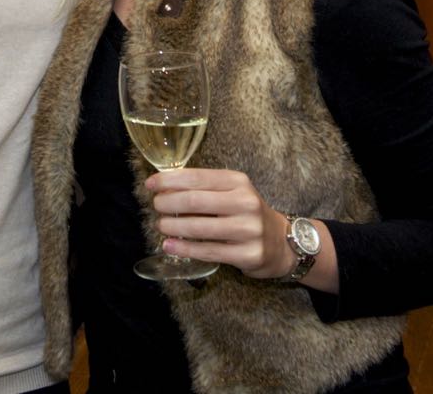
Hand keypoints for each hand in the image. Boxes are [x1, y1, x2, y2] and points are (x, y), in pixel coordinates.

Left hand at [145, 167, 295, 278]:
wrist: (281, 242)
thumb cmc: (246, 212)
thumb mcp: (232, 191)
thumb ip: (204, 187)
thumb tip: (165, 186)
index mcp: (238, 182)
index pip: (197, 177)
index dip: (170, 180)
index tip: (151, 184)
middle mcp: (245, 203)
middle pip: (196, 201)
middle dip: (169, 203)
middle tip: (156, 205)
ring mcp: (248, 230)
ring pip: (200, 228)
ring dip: (173, 226)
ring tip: (160, 226)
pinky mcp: (247, 254)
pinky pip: (208, 251)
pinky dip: (184, 248)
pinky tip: (169, 246)